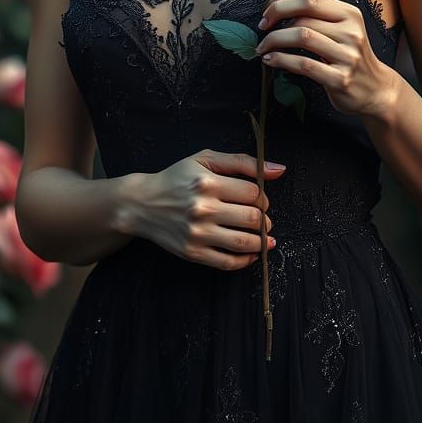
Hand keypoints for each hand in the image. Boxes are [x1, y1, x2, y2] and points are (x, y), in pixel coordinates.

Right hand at [132, 149, 284, 270]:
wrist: (142, 203)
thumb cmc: (177, 178)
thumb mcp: (206, 160)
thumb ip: (243, 162)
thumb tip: (279, 170)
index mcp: (208, 182)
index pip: (253, 193)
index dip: (263, 197)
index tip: (258, 200)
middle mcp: (203, 208)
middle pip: (253, 218)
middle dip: (265, 219)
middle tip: (262, 218)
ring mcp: (198, 233)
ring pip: (244, 242)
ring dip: (261, 241)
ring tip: (264, 237)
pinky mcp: (192, 252)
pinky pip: (228, 262)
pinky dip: (246, 260)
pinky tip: (251, 253)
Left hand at [255, 0, 396, 118]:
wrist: (375, 89)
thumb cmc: (349, 56)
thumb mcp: (340, 30)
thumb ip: (315, 16)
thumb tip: (274, 5)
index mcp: (348, 13)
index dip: (281, 0)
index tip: (267, 12)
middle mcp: (351, 30)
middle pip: (303, 14)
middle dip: (274, 18)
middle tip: (262, 28)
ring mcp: (347, 55)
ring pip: (302, 36)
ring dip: (274, 40)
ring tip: (263, 47)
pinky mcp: (340, 79)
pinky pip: (303, 64)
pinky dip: (281, 60)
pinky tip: (271, 60)